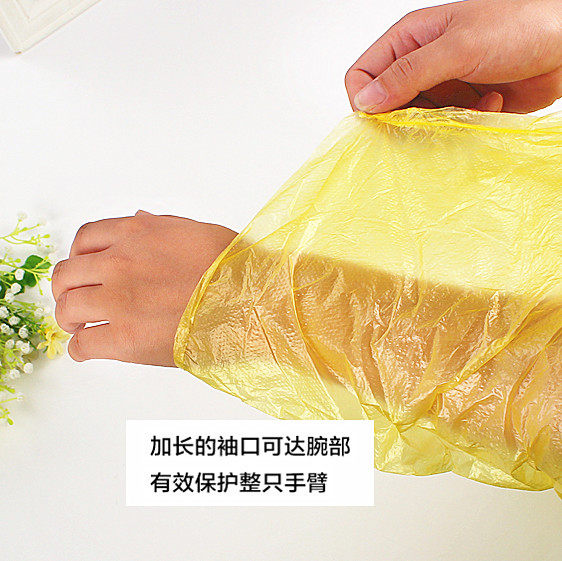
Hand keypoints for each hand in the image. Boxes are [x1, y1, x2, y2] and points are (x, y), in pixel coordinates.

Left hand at [51, 211, 236, 365]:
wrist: (251, 300)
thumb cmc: (232, 268)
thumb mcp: (197, 230)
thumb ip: (161, 225)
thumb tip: (138, 219)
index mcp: (138, 234)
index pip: (84, 239)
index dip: (78, 257)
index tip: (83, 271)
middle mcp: (121, 263)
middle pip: (66, 276)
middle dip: (66, 290)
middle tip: (75, 301)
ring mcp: (120, 301)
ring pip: (68, 310)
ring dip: (70, 320)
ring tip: (80, 327)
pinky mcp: (126, 338)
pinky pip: (83, 346)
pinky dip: (81, 349)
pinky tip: (90, 349)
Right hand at [345, 0, 561, 113]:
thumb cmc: (521, 27)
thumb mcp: (458, 47)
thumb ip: (408, 74)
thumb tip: (366, 100)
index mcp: (410, 40)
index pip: (362, 75)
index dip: (366, 100)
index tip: (384, 118)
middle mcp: (420, 64)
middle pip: (387, 104)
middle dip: (404, 118)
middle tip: (430, 120)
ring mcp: (442, 86)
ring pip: (415, 120)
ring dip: (439, 122)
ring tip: (468, 109)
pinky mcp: (461, 106)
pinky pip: (444, 127)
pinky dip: (464, 123)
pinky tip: (489, 106)